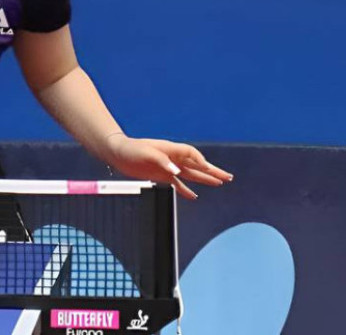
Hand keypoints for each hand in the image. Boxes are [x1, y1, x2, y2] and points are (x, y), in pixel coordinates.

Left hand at [103, 134, 232, 199]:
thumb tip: (176, 172)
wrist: (118, 153)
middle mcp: (173, 158)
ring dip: (204, 179)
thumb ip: (162, 161)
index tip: (209, 168)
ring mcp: (168, 167)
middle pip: (197, 165)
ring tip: (219, 183)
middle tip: (228, 177)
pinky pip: (178, 184)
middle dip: (212, 171)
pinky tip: (195, 196)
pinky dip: (186, 190)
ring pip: (191, 174)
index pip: (192, 154)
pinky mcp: (161, 176)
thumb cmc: (132, 149)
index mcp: (171, 149)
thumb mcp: (146, 153)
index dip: (201, 161)